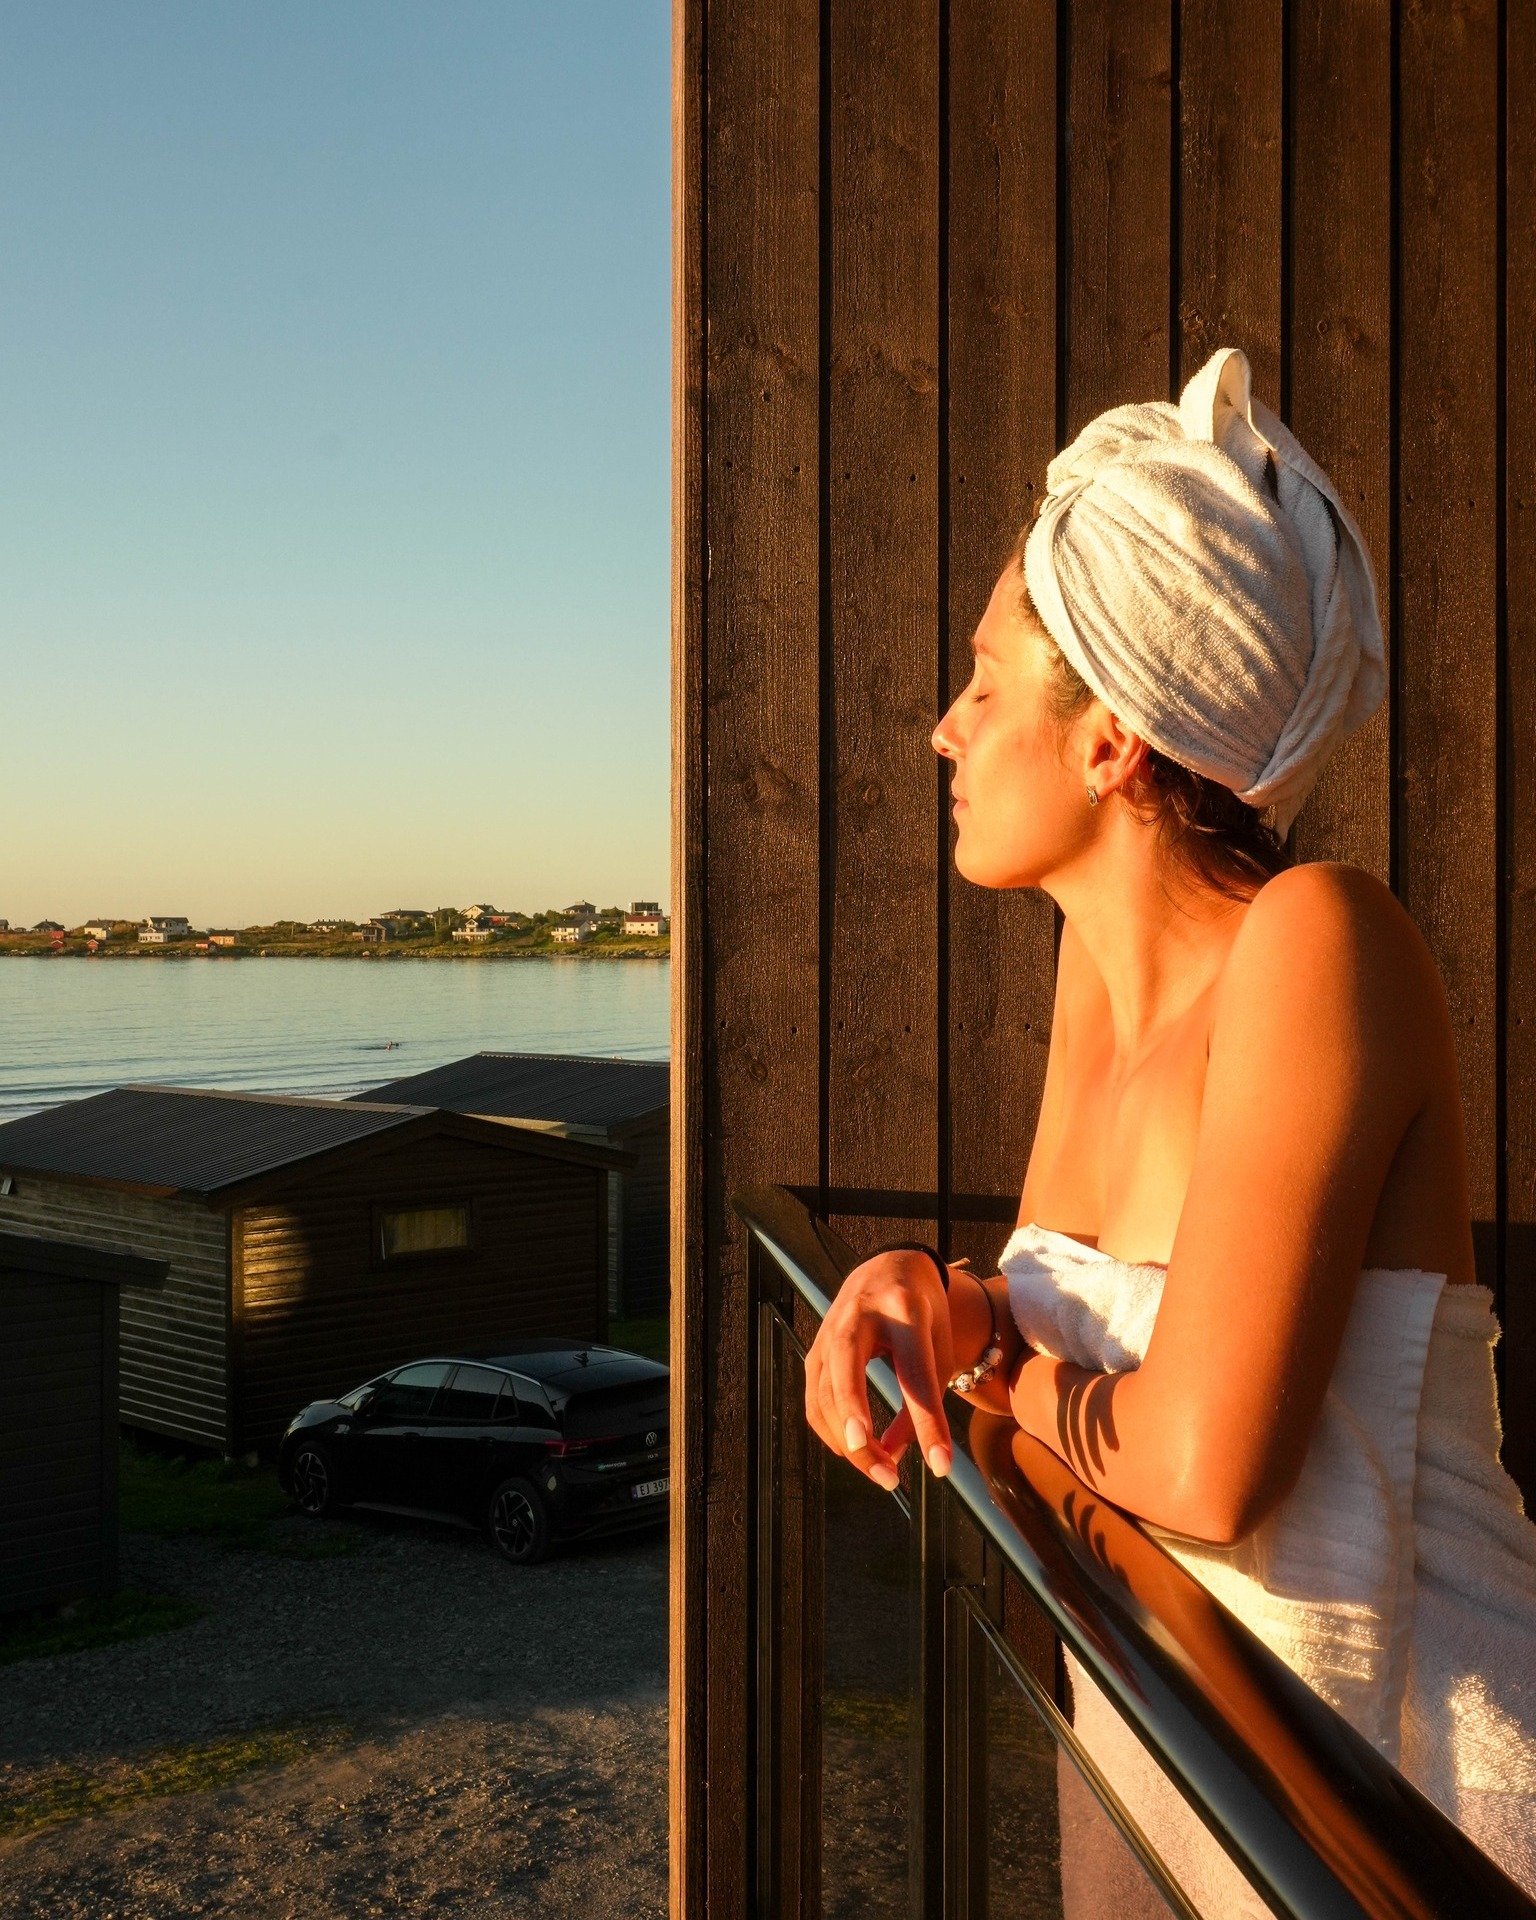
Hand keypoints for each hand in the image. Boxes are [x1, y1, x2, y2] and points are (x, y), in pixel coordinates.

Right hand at [803, 1248, 955, 1490]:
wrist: (890, 1269)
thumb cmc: (923, 1314)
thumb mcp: (937, 1348)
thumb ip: (922, 1402)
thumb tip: (891, 1457)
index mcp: (905, 1311)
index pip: (915, 1374)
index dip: (928, 1424)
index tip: (942, 1466)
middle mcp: (860, 1315)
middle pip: (847, 1370)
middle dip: (856, 1417)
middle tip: (880, 1467)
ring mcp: (830, 1330)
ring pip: (824, 1392)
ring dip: (848, 1442)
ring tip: (882, 1474)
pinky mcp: (815, 1347)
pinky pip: (814, 1398)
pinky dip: (830, 1431)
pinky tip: (852, 1449)